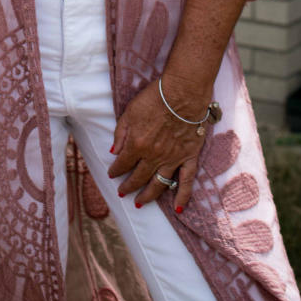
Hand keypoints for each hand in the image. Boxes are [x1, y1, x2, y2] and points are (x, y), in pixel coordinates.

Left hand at [107, 79, 205, 213]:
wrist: (183, 92)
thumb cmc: (155, 97)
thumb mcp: (130, 111)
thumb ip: (121, 133)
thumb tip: (114, 152)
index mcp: (137, 145)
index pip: (123, 163)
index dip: (116, 170)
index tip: (112, 174)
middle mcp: (154, 157)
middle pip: (139, 177)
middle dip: (128, 186)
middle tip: (122, 193)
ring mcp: (172, 159)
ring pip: (158, 184)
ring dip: (148, 196)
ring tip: (140, 203)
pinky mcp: (189, 157)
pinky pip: (186, 182)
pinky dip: (182, 197)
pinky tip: (177, 209)